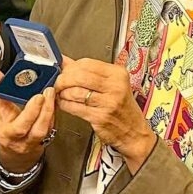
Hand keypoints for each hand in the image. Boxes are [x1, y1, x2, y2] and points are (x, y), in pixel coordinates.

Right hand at [0, 68, 55, 172]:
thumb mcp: (0, 112)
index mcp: (9, 134)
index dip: (30, 113)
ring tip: (52, 93)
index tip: (37, 97)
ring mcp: (37, 141)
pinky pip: (52, 126)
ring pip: (46, 129)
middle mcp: (23, 140)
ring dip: (51, 110)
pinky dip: (53, 113)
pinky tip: (54, 101)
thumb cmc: (8, 129)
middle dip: (44, 109)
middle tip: (48, 91)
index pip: (19, 126)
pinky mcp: (47, 138)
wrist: (15, 152)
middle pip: (36, 129)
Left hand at [55, 57, 156, 172]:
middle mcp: (115, 86)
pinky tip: (64, 103)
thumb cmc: (122, 108)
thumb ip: (88, 72)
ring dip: (62, 93)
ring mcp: (108, 102)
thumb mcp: (112, 85)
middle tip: (58, 83)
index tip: (64, 71)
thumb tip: (65, 61)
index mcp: (118, 74)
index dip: (70, 67)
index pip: (87, 63)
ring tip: (61, 94)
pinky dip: (65, 104)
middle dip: (63, 79)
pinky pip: (74, 107)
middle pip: (79, 76)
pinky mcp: (100, 117)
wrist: (134, 132)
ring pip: (75, 91)